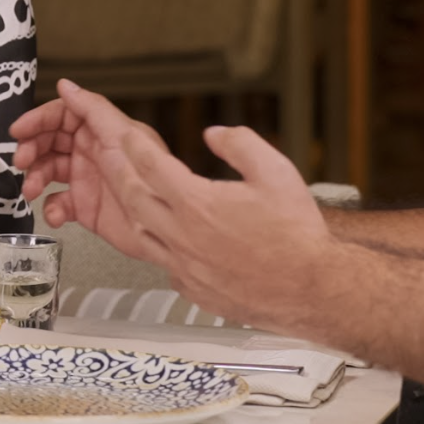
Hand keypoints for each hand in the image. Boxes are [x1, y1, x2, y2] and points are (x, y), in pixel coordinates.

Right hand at [12, 80, 164, 244]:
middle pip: (48, 142)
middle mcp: (90, 152)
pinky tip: (57, 215)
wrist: (162, 224)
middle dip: (31, 150)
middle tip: (22, 161)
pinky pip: (56, 204)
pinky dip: (50, 210)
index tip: (19, 131)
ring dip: (35, 179)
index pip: (61, 116)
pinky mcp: (83, 208)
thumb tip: (65, 85)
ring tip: (32, 191)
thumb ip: (92, 108)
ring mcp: (84, 180)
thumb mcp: (121, 134)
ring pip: (46, 172)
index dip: (38, 120)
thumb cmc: (148, 176)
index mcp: (99, 130)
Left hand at [92, 115, 339, 333]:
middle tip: (111, 161)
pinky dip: (160, 248)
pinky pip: (165, 265)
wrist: (312, 288)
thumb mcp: (276, 171)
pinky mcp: (194, 289)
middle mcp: (183, 236)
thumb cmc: (297, 235)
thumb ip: (241, 144)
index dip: (136, 147)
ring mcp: (185, 266)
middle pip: (135, 199)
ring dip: (134, 213)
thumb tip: (216, 134)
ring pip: (142, 235)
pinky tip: (168, 241)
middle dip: (119, 175)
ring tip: (133, 198)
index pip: (152, 166)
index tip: (128, 137)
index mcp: (198, 204)